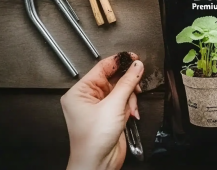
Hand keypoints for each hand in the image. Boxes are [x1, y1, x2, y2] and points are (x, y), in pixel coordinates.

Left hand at [61, 53, 143, 169]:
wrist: (98, 164)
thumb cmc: (93, 140)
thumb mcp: (113, 105)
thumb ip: (127, 82)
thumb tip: (136, 66)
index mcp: (79, 92)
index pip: (102, 67)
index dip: (119, 61)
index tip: (133, 57)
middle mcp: (88, 98)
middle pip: (113, 79)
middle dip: (127, 84)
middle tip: (137, 82)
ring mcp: (99, 107)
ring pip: (121, 90)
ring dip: (130, 98)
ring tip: (130, 107)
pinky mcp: (110, 115)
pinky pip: (123, 102)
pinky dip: (130, 106)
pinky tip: (130, 114)